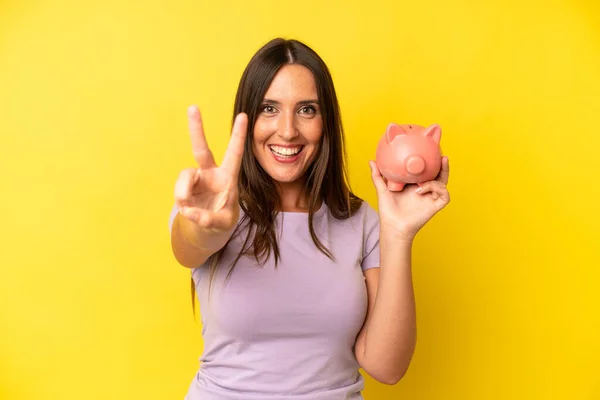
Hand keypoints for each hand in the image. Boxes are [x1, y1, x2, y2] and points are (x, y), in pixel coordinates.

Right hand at [174, 105, 247, 231]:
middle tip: (193, 107)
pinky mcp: (184, 185)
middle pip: (201, 149)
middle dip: (196, 128)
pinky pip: (179, 190)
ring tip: (189, 208)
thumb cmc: (222, 220)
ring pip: (185, 176)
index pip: (234, 153)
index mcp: (228, 177)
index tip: (243, 115)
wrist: (207, 227)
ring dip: (184, 192)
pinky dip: (181, 201)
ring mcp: (195, 178)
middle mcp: (211, 173)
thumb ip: (208, 219)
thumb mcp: (223, 224)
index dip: (238, 135)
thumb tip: (189, 212)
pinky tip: (188, 210)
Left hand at [369, 156, 450, 239]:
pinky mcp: (434, 206)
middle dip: (443, 166)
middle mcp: (425, 190)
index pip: (426, 171)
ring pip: (443, 183)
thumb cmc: (388, 210)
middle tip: (441, 156)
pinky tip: (421, 190)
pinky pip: (443, 195)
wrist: (392, 226)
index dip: (431, 162)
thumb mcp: (382, 190)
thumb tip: (372, 161)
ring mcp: (430, 198)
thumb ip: (378, 176)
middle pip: (439, 175)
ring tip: (432, 171)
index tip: (431, 150)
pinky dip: (434, 188)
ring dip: (439, 176)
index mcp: (415, 185)